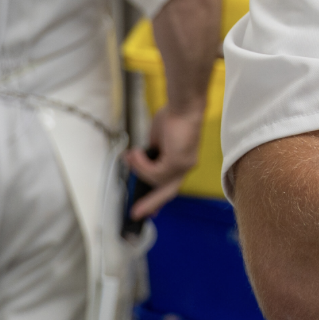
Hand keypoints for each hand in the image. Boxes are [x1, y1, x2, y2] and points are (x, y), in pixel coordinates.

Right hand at [126, 99, 206, 219]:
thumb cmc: (173, 117)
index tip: (150, 211)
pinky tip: (137, 152)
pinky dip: (141, 164)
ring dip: (139, 169)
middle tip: (136, 214)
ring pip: (156, 180)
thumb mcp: (158, 140)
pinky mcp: (178, 162)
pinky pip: (154, 172)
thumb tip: (139, 162)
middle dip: (151, 204)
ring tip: (132, 155)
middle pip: (168, 191)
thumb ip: (151, 155)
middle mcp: (186, 166)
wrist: (183, 105)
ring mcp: (184, 166)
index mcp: (182, 162)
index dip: (159, 199)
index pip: (171, 185)